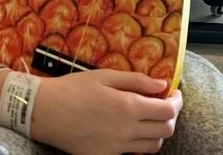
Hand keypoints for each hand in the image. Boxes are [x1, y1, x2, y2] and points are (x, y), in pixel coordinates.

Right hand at [31, 70, 182, 154]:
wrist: (46, 111)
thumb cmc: (73, 88)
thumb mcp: (104, 76)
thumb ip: (135, 80)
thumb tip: (162, 85)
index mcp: (128, 107)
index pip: (167, 111)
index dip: (176, 102)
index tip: (174, 93)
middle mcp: (127, 132)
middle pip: (166, 131)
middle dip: (170, 116)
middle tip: (162, 103)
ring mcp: (118, 148)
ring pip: (154, 146)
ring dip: (158, 131)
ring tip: (147, 116)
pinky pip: (134, 154)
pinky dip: (140, 143)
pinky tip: (130, 129)